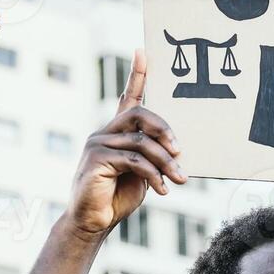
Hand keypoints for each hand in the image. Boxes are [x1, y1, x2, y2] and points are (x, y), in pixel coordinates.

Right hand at [66, 50, 185, 237]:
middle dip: (165, 129)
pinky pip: (134, 160)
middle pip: (140, 114)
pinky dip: (153, 175)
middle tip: (180, 150)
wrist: (92, 222)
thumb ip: (152, 156)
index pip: (129, 98)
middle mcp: (105, 133)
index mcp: (117, 133)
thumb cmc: (117, 197)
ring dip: (165, 162)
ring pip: (141, 142)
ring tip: (179, 179)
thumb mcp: (141, 173)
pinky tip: (161, 189)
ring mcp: (98, 144)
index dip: (137, 75)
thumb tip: (176, 149)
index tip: (143, 51)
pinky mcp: (96, 160)